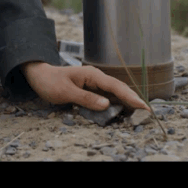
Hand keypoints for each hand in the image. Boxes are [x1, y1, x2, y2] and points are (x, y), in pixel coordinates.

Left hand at [21, 62, 149, 111]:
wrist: (39, 76)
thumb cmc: (50, 82)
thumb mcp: (65, 91)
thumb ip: (85, 98)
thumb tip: (106, 104)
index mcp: (92, 75)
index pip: (115, 86)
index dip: (130, 96)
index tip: (143, 105)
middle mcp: (96, 78)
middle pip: (119, 89)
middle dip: (133, 99)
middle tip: (148, 112)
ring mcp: (94, 84)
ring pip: (114, 94)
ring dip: (126, 103)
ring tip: (140, 113)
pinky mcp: (91, 90)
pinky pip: (107, 97)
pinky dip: (116, 104)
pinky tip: (123, 111)